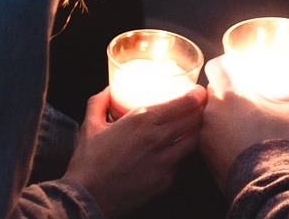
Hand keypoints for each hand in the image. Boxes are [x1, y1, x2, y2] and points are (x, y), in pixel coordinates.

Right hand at [61, 85, 205, 218]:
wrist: (86, 198)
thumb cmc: (87, 162)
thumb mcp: (90, 125)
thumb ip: (99, 102)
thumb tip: (108, 90)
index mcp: (142, 120)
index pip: (182, 104)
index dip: (196, 96)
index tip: (200, 92)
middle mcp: (158, 139)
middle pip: (194, 121)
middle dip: (202, 111)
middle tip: (202, 107)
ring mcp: (164, 162)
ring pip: (194, 142)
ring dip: (196, 133)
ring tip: (194, 128)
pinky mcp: (165, 182)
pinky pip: (181, 164)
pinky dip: (180, 156)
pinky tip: (175, 153)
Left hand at [199, 55, 288, 191]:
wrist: (268, 186)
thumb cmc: (281, 146)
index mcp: (232, 94)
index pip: (216, 67)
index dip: (225, 68)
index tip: (236, 72)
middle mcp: (213, 110)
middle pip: (212, 91)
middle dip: (225, 92)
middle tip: (243, 98)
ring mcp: (206, 134)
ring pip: (207, 114)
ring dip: (219, 115)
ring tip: (237, 121)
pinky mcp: (204, 154)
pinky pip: (206, 136)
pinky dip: (216, 135)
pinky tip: (232, 141)